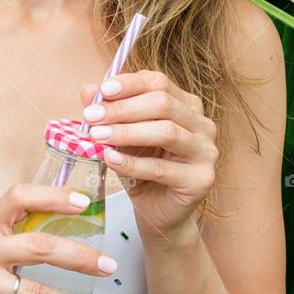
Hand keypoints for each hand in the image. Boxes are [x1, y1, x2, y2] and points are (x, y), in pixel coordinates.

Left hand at [80, 70, 217, 245]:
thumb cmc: (141, 167)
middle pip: (163, 104)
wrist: (157, 211)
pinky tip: (110, 159)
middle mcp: (202, 124)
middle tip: (91, 117)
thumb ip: (108, 112)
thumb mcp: (122, 136)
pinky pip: (161, 168)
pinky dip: (132, 163)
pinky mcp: (201, 179)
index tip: (103, 90)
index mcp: (187, 105)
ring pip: (166, 132)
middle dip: (122, 109)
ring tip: (97, 136)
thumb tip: (88, 91)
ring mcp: (206, 152)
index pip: (159, 82)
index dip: (130, 83)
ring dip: (126, 133)